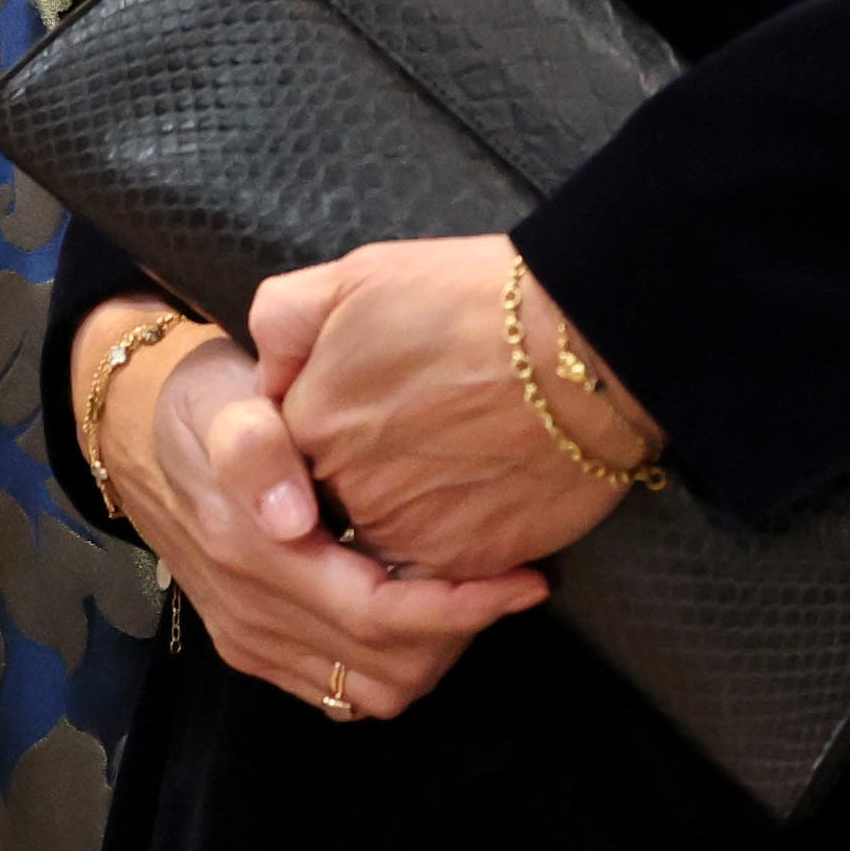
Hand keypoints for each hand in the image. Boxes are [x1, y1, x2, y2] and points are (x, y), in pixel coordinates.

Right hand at [75, 294, 543, 723]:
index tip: (525, 580)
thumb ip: (255, 447)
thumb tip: (290, 518)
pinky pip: (342, 690)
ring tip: (469, 593)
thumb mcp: (225, 398)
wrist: (135, 433)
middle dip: (460, 633)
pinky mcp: (252, 649)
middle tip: (507, 578)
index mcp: (255, 555)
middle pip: (389, 668)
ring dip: (432, 652)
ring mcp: (250, 640)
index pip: (380, 617)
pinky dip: (393, 661)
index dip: (461, 609)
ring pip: (373, 691)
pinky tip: (416, 606)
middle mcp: (253, 615)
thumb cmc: (205, 402)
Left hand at [253, 236, 659, 582]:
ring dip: (405, 513)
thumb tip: (267, 376)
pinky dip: (452, 543)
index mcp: (309, 421)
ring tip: (454, 460)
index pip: (287, 448)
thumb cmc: (470, 301)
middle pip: (331, 498)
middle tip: (419, 428)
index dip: (327, 424)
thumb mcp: (356, 276)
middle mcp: (344, 490)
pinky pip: (436, 574)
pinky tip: (482, 492)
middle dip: (362, 471)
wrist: (582, 350)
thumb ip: (284, 322)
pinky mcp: (462, 569)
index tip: (371, 401)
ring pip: (382, 540)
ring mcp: (403, 535)